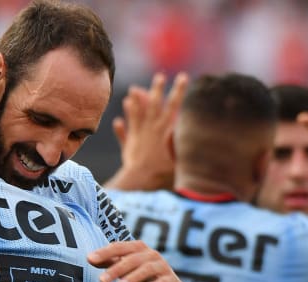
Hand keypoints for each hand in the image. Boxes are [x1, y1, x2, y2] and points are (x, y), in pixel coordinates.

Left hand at [88, 240, 183, 281]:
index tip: (89, 259)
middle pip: (132, 259)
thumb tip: (89, 258)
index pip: (119, 247)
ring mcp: (162, 266)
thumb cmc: (142, 273)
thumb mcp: (126, 267)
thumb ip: (110, 262)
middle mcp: (151, 254)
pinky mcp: (170, 281)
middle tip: (101, 280)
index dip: (104, 252)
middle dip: (116, 269)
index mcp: (138, 248)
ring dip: (132, 277)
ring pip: (147, 270)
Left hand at [107, 72, 187, 190]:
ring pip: (136, 115)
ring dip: (134, 102)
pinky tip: (117, 122)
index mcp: (164, 128)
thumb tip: (190, 126)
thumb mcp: (180, 154)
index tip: (182, 76)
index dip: (178, 90)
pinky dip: (120, 129)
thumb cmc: (163, 170)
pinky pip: (124, 135)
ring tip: (133, 90)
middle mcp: (150, 128)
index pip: (173, 105)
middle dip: (156, 90)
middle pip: (153, 105)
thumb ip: (182, 139)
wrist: (141, 179)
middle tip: (159, 77)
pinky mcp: (129, 146)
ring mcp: (138, 135)